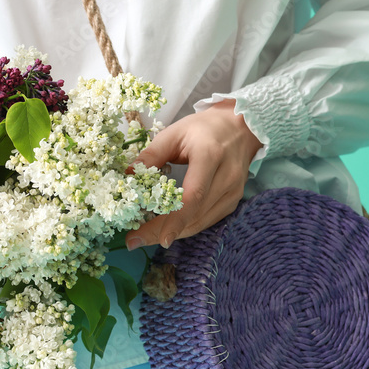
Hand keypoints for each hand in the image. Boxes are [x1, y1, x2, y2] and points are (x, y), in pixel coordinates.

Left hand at [125, 98, 262, 249]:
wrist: (239, 128)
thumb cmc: (204, 129)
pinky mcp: (233, 201)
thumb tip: (128, 174)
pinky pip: (207, 220)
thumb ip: (152, 154)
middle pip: (194, 214)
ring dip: (173, 232)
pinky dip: (186, 226)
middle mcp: (227, 177)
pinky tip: (167, 228)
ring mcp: (233, 192)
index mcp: (210, 156)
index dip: (175, 220)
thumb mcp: (174, 133)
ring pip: (201, 222)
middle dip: (163, 231)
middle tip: (135, 240)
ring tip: (145, 236)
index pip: (193, 195)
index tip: (156, 238)